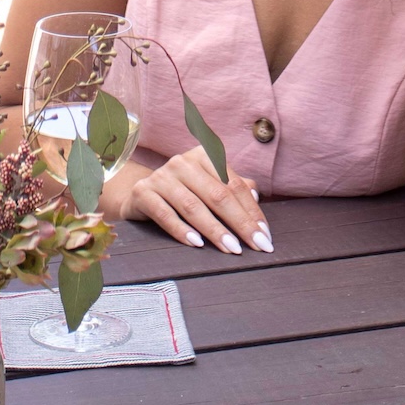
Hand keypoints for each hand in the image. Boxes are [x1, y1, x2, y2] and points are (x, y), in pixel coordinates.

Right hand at [107, 147, 272, 254]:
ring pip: (193, 206)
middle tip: (257, 246)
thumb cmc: (182, 192)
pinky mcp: (143, 193)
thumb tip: (256, 195)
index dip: (252, 211)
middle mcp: (182, 162)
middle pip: (217, 195)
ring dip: (215, 230)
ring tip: (232, 249)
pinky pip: (165, 213)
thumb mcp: (207, 186)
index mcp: (203, 156)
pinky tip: (196, 244)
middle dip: (240, 223)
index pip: (234, 184)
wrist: (139, 194)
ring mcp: (161, 176)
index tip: (265, 236)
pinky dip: (181, 229)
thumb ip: (232, 188)